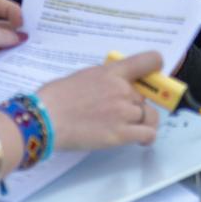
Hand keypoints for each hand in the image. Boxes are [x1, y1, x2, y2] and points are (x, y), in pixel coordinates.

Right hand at [39, 52, 162, 150]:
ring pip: (149, 115)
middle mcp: (123, 89)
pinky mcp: (121, 134)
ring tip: (131, 128)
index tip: (150, 79)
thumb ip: (104, 80)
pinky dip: (147, 138)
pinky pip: (148, 134)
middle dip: (136, 104)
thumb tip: (111, 89)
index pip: (149, 61)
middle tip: (119, 113)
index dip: (155, 69)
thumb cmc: (55, 97)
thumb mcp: (83, 77)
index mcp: (112, 71)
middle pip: (145, 96)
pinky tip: (139, 140)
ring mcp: (124, 112)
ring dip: (143, 122)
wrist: (45, 119)